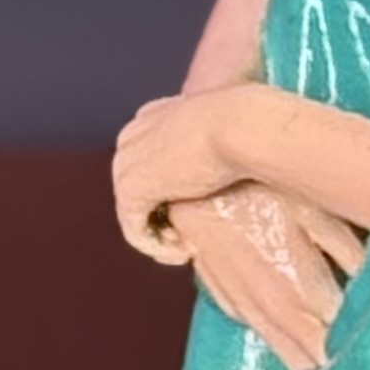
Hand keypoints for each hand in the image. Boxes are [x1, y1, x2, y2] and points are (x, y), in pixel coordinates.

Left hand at [112, 82, 269, 258]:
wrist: (238, 126)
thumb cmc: (243, 124)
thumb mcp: (222, 123)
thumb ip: (206, 129)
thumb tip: (209, 137)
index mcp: (150, 118)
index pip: (150, 163)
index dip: (172, 193)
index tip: (201, 210)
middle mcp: (131, 137)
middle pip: (140, 189)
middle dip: (163, 217)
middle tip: (194, 237)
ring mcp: (125, 164)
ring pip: (135, 213)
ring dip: (163, 236)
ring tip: (193, 246)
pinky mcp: (131, 190)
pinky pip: (136, 231)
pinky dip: (160, 247)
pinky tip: (187, 251)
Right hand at [175, 183, 368, 369]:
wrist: (189, 182)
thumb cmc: (256, 185)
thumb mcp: (313, 207)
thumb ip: (346, 248)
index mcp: (295, 289)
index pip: (331, 335)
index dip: (352, 345)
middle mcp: (268, 305)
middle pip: (304, 348)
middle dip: (327, 360)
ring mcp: (241, 301)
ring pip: (276, 341)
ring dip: (298, 357)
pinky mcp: (221, 290)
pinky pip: (250, 324)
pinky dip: (270, 337)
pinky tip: (281, 341)